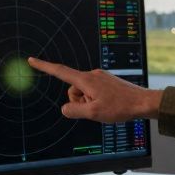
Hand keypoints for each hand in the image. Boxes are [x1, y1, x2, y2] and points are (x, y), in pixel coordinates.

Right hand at [27, 57, 162, 122]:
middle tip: (96, 109)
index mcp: (86, 80)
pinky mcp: (106, 82)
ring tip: (105, 107)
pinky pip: (93, 92)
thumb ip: (74, 111)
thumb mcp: (93, 113)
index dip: (44, 66)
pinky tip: (109, 105)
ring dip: (88, 102)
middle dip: (78, 102)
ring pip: (83, 93)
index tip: (31, 60)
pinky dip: (96, 101)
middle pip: (72, 90)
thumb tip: (64, 108)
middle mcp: (92, 75)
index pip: (60, 72)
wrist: (143, 102)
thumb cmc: (120, 107)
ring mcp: (100, 78)